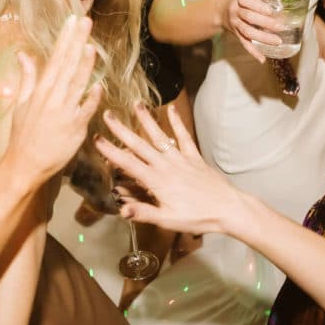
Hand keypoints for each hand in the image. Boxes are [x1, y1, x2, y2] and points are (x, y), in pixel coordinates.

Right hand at [3, 15, 101, 186]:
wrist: (24, 165)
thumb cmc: (22, 135)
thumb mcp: (21, 103)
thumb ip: (27, 77)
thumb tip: (24, 54)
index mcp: (41, 90)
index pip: (55, 58)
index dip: (65, 38)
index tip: (72, 20)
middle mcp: (53, 98)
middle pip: (67, 65)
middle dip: (76, 42)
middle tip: (86, 21)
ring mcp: (64, 113)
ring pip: (76, 84)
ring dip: (84, 65)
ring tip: (90, 45)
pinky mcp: (75, 129)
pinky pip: (85, 111)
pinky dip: (91, 98)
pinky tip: (99, 85)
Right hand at [95, 103, 244, 234]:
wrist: (227, 208)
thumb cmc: (197, 217)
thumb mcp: (167, 220)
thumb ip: (143, 213)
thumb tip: (121, 209)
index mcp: (156, 181)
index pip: (128, 164)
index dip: (111, 152)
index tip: (96, 140)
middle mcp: (166, 165)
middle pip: (140, 145)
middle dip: (122, 130)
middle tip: (107, 115)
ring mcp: (181, 158)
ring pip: (159, 136)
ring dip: (147, 120)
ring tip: (136, 104)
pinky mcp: (194, 157)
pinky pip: (183, 137)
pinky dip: (177, 122)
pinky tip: (171, 109)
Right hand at [221, 0, 282, 63]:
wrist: (221, 11)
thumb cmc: (240, 1)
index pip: (247, 1)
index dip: (259, 7)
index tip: (271, 11)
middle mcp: (235, 11)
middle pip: (249, 17)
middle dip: (266, 23)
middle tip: (281, 27)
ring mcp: (235, 24)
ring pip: (247, 31)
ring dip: (263, 37)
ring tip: (277, 41)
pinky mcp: (236, 34)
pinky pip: (244, 43)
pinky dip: (253, 52)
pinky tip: (262, 58)